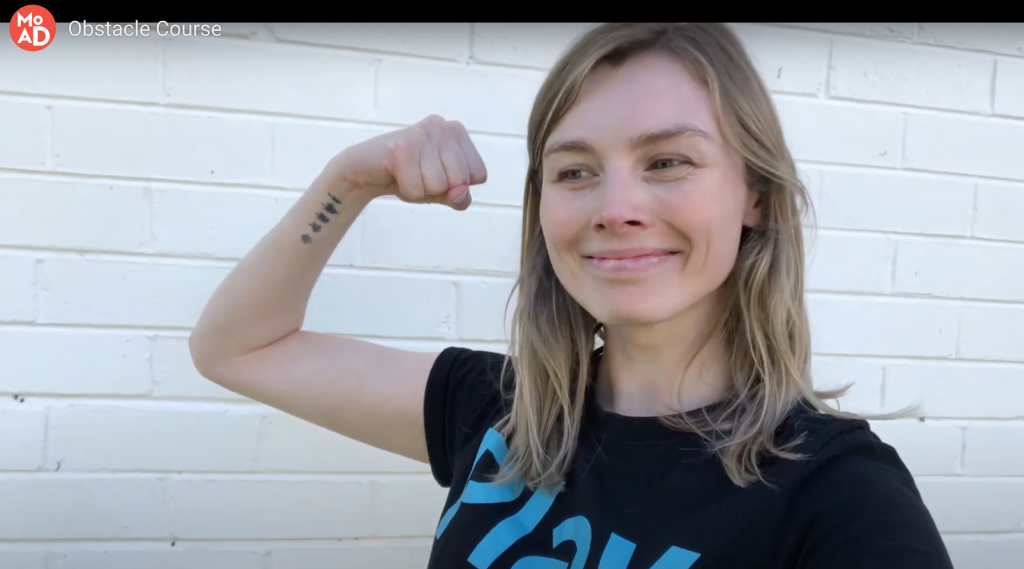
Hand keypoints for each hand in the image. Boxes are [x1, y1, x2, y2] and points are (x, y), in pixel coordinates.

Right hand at [329, 115, 487, 209]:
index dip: (458, 186)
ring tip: (406, 174)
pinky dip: (407, 191)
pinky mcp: (401, 147)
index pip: (479, 175)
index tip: (435, 173)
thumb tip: (460, 193)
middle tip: (418, 175)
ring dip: (420, 190)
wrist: (365, 172)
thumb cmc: (409, 177)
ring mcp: (421, 134)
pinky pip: (417, 188)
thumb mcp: (442, 191)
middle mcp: (442, 126)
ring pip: (439, 186)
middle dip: (438, 189)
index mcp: (457, 131)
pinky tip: (395, 175)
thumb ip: (460, 196)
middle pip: (461, 180)